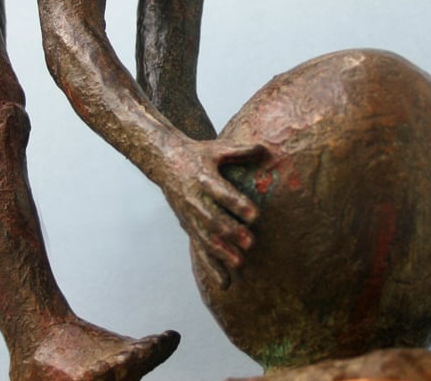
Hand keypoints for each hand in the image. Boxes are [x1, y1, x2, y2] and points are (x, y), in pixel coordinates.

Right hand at [161, 139, 264, 287]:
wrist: (165, 162)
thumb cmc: (197, 154)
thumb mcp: (217, 149)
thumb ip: (240, 151)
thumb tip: (265, 148)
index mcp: (203, 178)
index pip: (221, 193)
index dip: (237, 204)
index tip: (254, 214)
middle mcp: (195, 200)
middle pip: (214, 219)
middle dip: (232, 233)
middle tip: (251, 242)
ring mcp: (190, 216)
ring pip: (206, 238)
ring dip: (222, 252)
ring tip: (240, 264)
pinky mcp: (189, 227)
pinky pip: (200, 250)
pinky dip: (212, 267)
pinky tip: (225, 283)